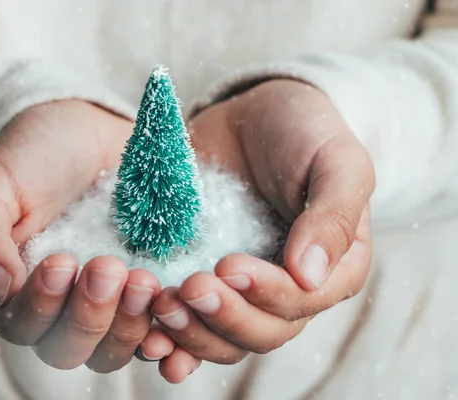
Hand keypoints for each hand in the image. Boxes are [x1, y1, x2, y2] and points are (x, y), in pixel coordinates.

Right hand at [0, 100, 163, 372]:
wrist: (89, 130)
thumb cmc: (34, 157)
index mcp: (13, 292)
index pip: (21, 326)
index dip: (40, 306)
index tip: (61, 262)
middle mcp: (59, 309)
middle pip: (70, 348)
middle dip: (89, 316)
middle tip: (109, 268)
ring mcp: (106, 306)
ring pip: (113, 350)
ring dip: (130, 325)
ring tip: (145, 279)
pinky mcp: (145, 295)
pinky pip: (158, 333)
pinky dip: (167, 330)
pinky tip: (174, 302)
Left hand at [147, 80, 374, 368]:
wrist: (251, 116)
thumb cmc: (303, 132)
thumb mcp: (335, 161)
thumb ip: (333, 215)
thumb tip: (311, 276)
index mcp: (334, 269)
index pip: (303, 302)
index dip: (266, 294)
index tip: (228, 265)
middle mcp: (289, 290)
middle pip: (262, 332)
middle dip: (223, 317)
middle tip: (186, 288)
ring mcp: (243, 292)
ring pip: (223, 340)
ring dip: (191, 333)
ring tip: (160, 306)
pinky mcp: (205, 282)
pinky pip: (190, 325)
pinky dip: (170, 339)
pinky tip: (147, 336)